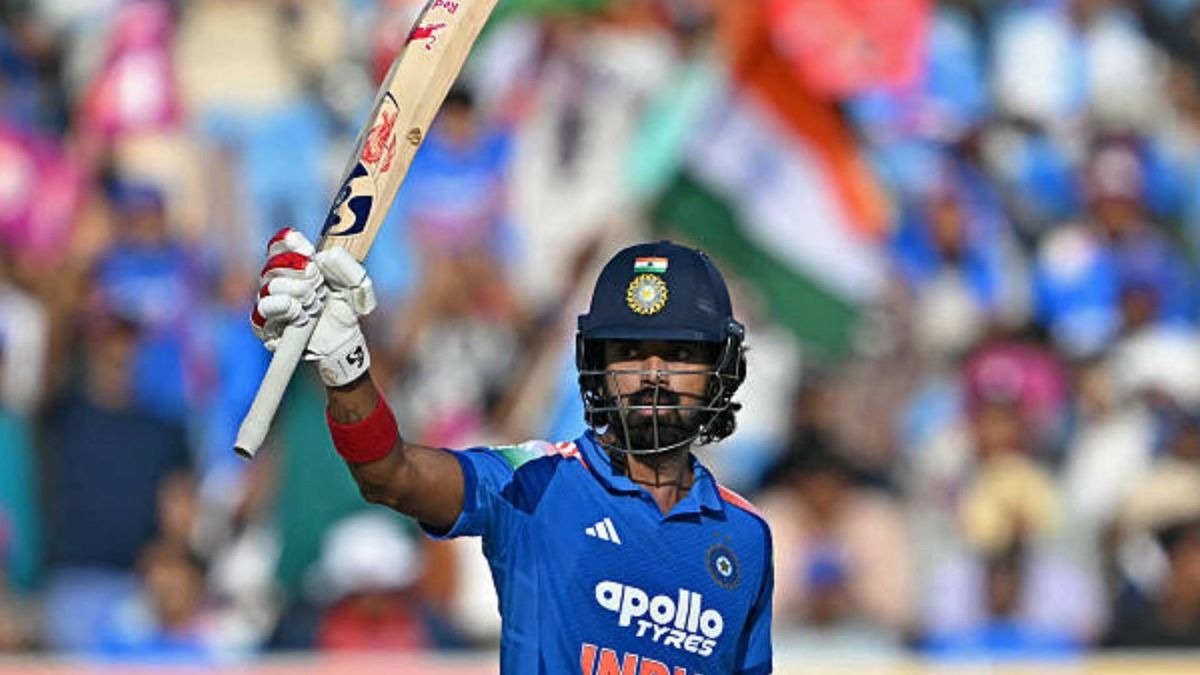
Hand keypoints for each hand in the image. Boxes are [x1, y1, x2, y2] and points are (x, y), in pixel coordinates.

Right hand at [251, 228, 377, 386]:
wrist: (342, 342)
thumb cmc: (345, 310)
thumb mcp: (356, 287)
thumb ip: (348, 268)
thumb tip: (327, 255)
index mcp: (295, 264)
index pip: (281, 245)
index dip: (290, 243)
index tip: (309, 251)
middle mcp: (277, 280)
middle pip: (274, 264)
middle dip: (301, 273)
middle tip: (319, 284)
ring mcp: (269, 301)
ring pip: (270, 286)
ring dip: (297, 292)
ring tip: (315, 303)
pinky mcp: (263, 325)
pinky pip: (264, 310)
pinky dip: (287, 310)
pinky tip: (303, 315)